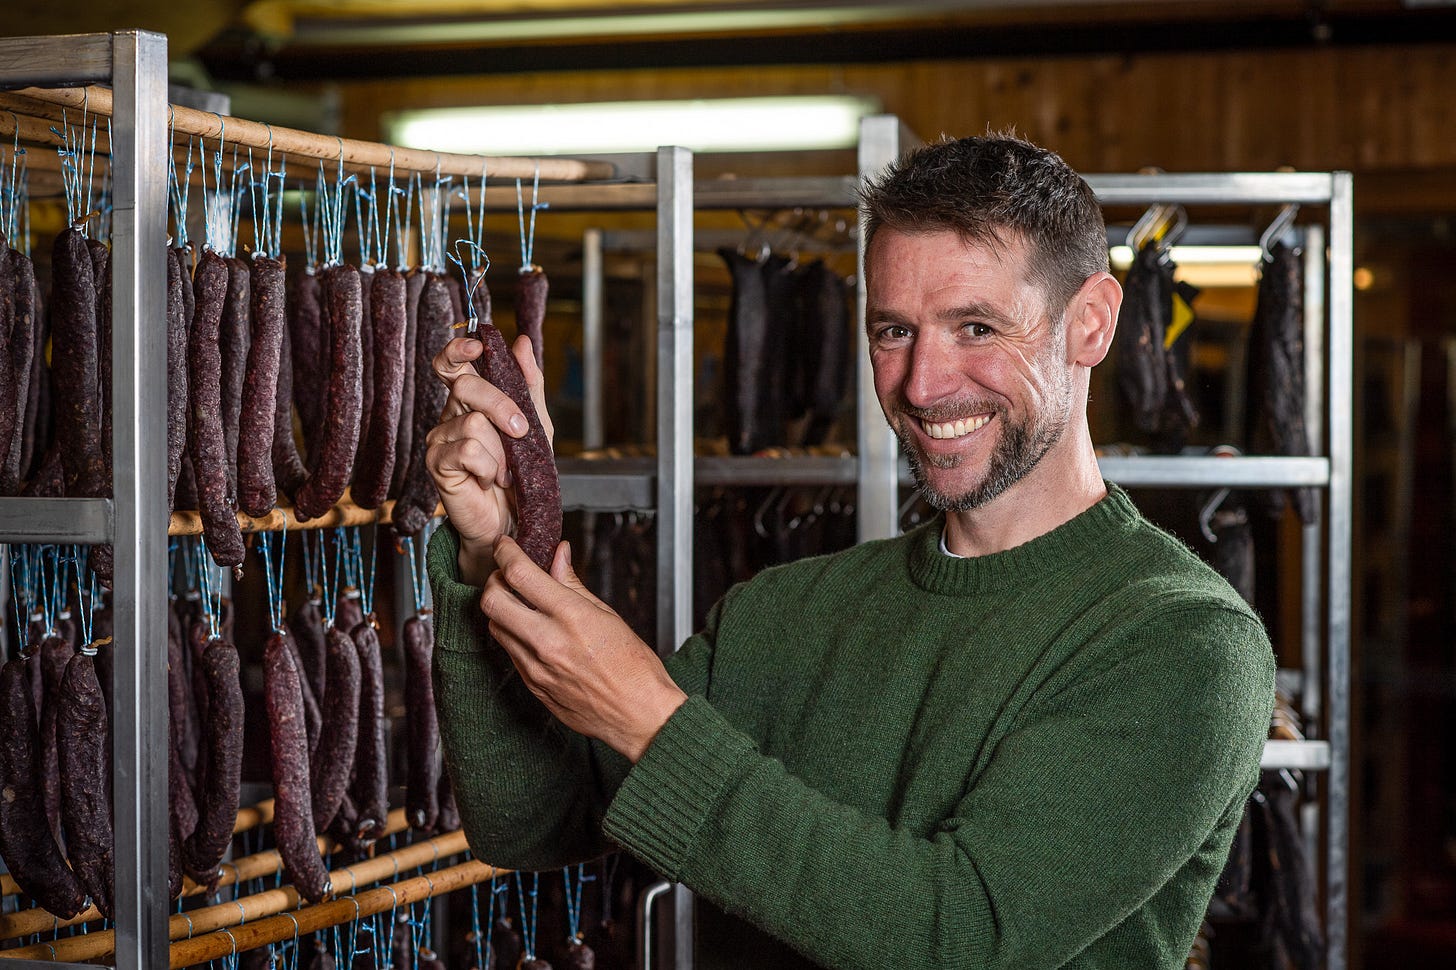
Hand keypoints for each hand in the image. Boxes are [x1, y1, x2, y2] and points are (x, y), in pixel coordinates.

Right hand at [426, 334, 554, 585]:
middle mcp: (450, 414)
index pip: (451, 364)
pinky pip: (466, 451)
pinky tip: (489, 480)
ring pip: (472, 423)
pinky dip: (488, 467)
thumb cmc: (522, 473)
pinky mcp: (436, 464)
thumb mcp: (536, 425)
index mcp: (470, 401)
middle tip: (520, 431)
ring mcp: (439, 439)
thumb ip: (529, 385)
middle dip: (501, 406)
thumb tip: (522, 342)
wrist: (514, 519)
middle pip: (464, 386)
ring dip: (500, 451)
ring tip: (504, 470)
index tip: (478, 347)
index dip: (459, 350)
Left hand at [480, 536, 687, 762]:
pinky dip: (512, 634)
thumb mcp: (608, 615)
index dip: (506, 553)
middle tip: (505, 574)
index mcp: (572, 617)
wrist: (640, 716)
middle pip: (492, 600)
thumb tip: (559, 555)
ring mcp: (536, 667)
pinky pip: (509, 652)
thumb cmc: (634, 667)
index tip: (505, 545)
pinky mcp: (532, 686)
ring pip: (495, 627)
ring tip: (518, 602)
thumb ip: (575, 584)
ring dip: (499, 608)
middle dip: (493, 579)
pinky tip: (530, 630)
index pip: (520, 574)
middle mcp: (548, 642)